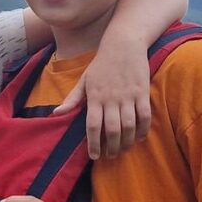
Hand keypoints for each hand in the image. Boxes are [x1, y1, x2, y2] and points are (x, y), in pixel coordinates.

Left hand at [57, 39, 151, 159]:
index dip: (93, 143)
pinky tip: (139, 137)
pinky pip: (145, 115)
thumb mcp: (84, 80)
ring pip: (129, 125)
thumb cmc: (101, 64)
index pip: (93, 125)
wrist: (123, 44)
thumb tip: (56, 113)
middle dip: (112, 147)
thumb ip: (72, 99)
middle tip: (110, 156)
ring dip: (127, 142)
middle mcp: (111, 98)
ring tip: (124, 150)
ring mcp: (128, 96)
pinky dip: (143, 129)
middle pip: (112, 129)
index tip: (94, 155)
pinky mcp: (142, 92)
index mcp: (95, 97)